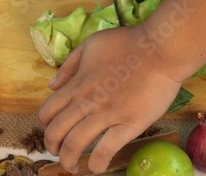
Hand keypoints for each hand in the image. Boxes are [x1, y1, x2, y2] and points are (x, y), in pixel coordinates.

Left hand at [38, 26, 182, 173]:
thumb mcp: (91, 44)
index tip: (53, 131)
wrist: (159, 50)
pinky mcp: (129, 124)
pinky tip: (96, 167)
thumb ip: (70, 65)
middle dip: (52, 147)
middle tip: (59, 153)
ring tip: (73, 166)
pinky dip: (97, 164)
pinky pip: (106, 150)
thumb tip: (52, 85)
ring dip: (69, 160)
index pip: (47, 112)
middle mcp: (86, 102)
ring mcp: (107, 114)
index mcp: (76, 84)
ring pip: (75, 145)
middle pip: (56, 132)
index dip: (46, 126)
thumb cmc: (128, 43)